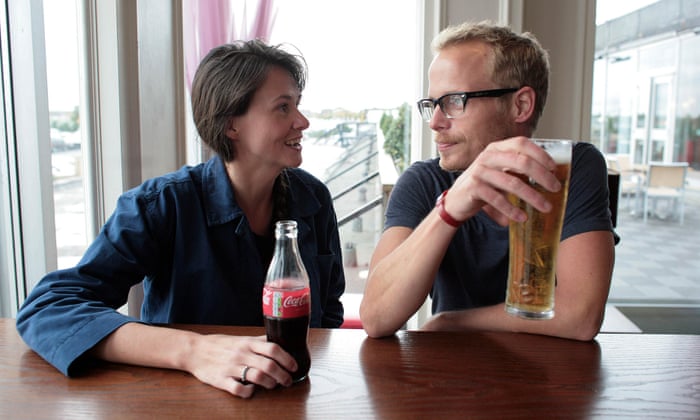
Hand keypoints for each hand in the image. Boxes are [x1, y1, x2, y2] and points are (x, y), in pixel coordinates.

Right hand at [184, 334, 296, 398]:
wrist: (195, 351)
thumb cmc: (220, 345)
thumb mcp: (241, 338)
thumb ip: (258, 341)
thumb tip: (280, 341)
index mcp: (247, 343)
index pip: (273, 348)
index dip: (287, 358)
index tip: (294, 366)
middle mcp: (241, 354)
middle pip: (268, 365)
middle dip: (282, 375)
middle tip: (287, 381)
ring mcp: (231, 367)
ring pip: (257, 377)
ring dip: (269, 384)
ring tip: (272, 385)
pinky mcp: (221, 380)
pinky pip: (239, 389)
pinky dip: (249, 392)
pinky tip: (252, 390)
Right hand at [446, 136, 561, 225]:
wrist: (455, 200)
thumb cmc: (483, 186)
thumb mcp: (500, 173)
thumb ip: (518, 172)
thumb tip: (550, 180)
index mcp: (497, 149)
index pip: (522, 143)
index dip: (541, 154)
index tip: (555, 168)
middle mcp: (488, 156)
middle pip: (522, 162)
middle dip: (542, 176)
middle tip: (555, 189)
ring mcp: (480, 171)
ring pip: (512, 182)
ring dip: (532, 196)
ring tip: (545, 207)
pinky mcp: (473, 187)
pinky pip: (497, 199)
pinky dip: (512, 210)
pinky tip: (522, 218)